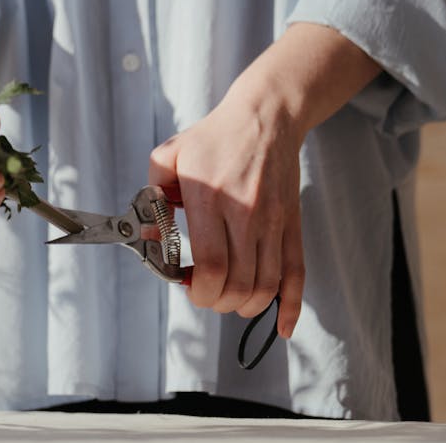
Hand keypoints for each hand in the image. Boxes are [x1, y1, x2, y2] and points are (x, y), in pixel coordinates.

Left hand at [149, 87, 305, 338]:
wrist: (266, 117)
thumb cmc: (213, 138)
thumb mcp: (168, 156)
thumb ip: (152, 197)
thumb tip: (148, 237)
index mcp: (210, 198)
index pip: (210, 266)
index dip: (198, 290)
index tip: (187, 285)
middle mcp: (245, 214)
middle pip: (238, 285)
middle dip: (215, 301)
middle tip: (203, 292)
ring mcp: (273, 222)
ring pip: (266, 287)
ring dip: (244, 306)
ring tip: (228, 297)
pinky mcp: (292, 225)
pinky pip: (297, 275)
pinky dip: (290, 308)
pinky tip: (281, 327)